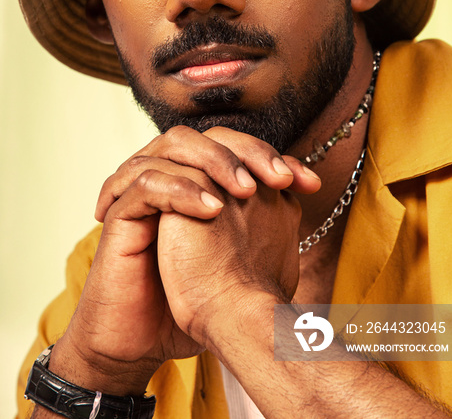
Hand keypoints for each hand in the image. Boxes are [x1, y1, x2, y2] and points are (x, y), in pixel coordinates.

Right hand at [51, 126, 317, 394]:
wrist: (145, 339)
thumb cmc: (192, 298)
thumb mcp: (240, 254)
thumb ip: (264, 217)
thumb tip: (303, 191)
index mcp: (194, 179)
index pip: (233, 145)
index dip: (272, 155)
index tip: (309, 184)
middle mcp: (168, 174)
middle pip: (205, 134)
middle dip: (248, 150)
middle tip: (280, 179)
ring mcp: (140, 188)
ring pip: (174, 144)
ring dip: (215, 160)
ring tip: (247, 190)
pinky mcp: (119, 213)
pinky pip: (147, 182)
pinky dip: (181, 188)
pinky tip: (212, 210)